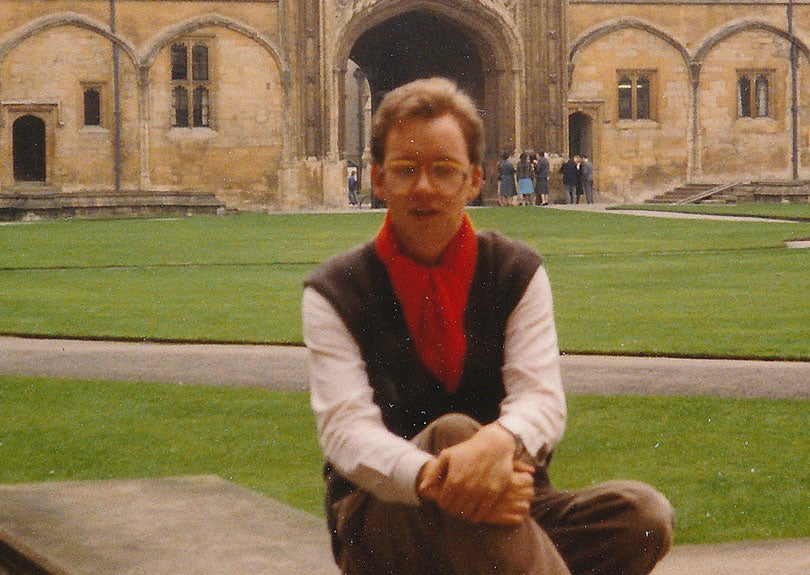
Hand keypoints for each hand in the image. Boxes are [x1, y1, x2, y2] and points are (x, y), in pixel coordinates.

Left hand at [417, 424, 534, 524]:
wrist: (493, 445)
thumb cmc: (467, 450)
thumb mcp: (447, 456)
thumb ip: (433, 473)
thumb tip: (422, 489)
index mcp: (454, 480)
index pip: (444, 503)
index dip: (443, 504)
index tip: (446, 501)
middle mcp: (467, 488)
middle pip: (455, 510)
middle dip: (452, 510)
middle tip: (454, 506)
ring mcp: (481, 492)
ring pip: (467, 514)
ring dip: (463, 514)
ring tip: (463, 508)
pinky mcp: (493, 494)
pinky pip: (481, 514)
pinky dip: (476, 516)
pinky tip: (474, 511)